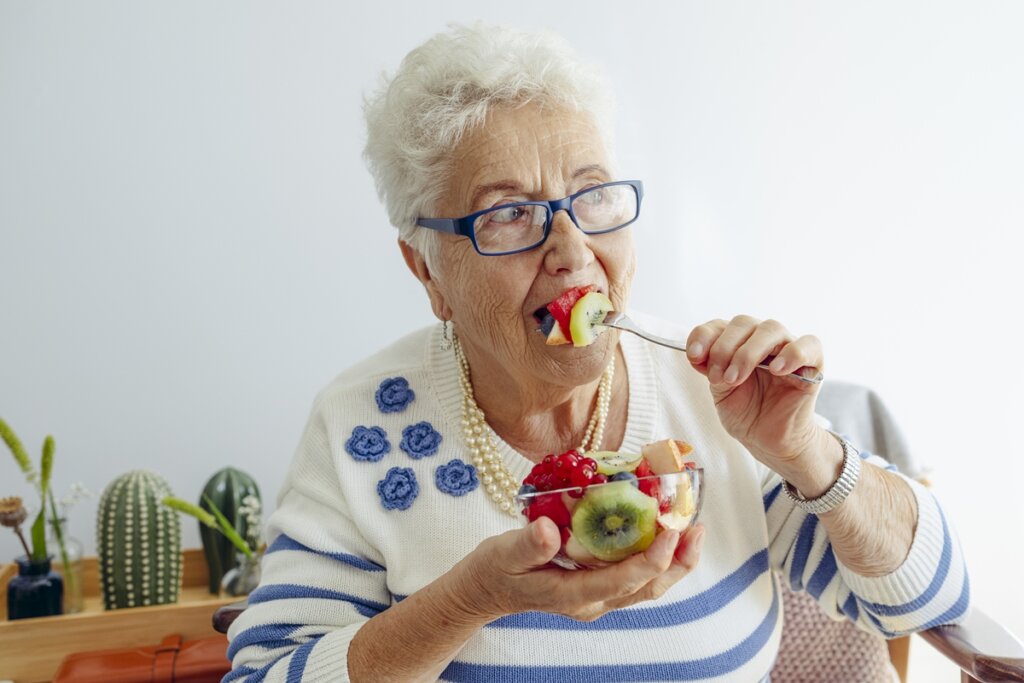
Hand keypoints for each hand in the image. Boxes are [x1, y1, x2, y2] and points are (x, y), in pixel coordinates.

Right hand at [452, 517, 704, 622]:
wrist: (484, 590)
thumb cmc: (495, 569)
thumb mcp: (503, 553)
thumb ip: (528, 544)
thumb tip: (549, 529)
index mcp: (574, 595)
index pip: (625, 580)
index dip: (654, 556)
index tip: (671, 528)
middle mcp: (593, 601)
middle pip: (648, 587)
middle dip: (678, 560)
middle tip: (696, 526)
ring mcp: (597, 597)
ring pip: (647, 585)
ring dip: (673, 560)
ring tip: (691, 528)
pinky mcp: (597, 587)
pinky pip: (635, 576)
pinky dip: (654, 555)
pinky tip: (661, 531)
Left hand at [686, 315, 835, 484]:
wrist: (768, 439)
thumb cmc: (746, 412)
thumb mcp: (720, 391)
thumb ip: (711, 368)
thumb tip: (697, 353)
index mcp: (737, 342)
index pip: (720, 325)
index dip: (704, 336)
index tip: (694, 357)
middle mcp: (762, 339)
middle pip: (743, 323)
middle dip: (724, 349)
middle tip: (718, 378)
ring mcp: (787, 348)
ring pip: (771, 329)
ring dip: (748, 353)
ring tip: (736, 378)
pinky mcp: (813, 363)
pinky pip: (809, 345)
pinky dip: (792, 353)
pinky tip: (776, 370)